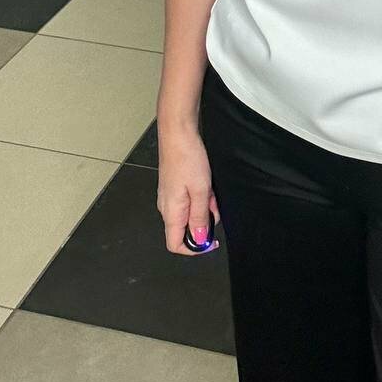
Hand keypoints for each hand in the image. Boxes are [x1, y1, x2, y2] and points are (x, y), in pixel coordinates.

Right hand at [156, 123, 220, 255]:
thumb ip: (199, 217)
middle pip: (185, 229)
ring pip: (190, 213)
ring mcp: (170, 196)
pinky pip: (190, 200)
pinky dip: (201, 196)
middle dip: (203, 222)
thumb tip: (199, 239)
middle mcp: (167, 207)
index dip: (193, 248)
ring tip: (211, 191)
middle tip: (214, 206)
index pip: (175, 244)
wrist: (178, 133)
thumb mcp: (200, 191)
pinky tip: (206, 184)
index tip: (210, 241)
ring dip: (204, 207)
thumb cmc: (186, 158)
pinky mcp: (175, 186)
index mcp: (171, 212)